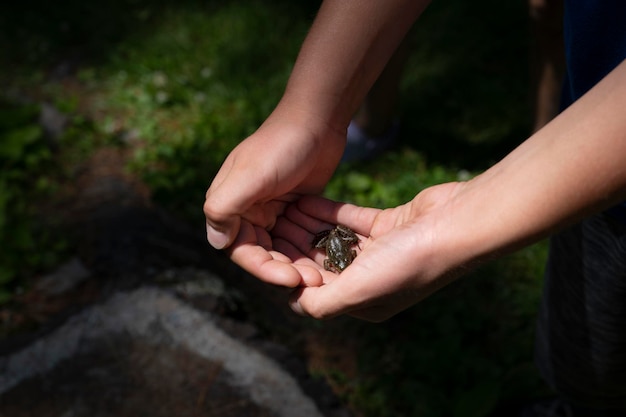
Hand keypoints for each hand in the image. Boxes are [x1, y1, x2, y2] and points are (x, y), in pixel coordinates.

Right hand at [204, 116, 344, 286]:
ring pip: (281, 247)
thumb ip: (225, 207)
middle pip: (262, 252)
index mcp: (228, 202)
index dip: (262, 267)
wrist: (316, 120)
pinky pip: (297, 235)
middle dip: (284, 269)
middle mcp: (246, 209)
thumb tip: (216, 243)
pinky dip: (307, 248)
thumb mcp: (250, 175)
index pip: (239, 248)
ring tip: (321, 275)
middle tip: (313, 281)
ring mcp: (271, 208)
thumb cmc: (281, 145)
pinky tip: (325, 259)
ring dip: (297, 262)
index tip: (290, 278)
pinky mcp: (293, 206)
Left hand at [271, 182, 467, 321]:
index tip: (267, 252)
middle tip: (269, 226)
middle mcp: (372, 279)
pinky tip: (306, 200)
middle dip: (296, 245)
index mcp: (365, 302)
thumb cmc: (406, 263)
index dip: (291, 272)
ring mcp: (381, 251)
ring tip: (282, 209)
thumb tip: (293, 303)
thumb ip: (322, 301)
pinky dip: (329, 212)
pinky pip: (351, 220)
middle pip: (323, 263)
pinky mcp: (388, 225)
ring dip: (309, 226)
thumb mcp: (358, 290)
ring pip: (335, 239)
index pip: (318, 291)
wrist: (455, 226)